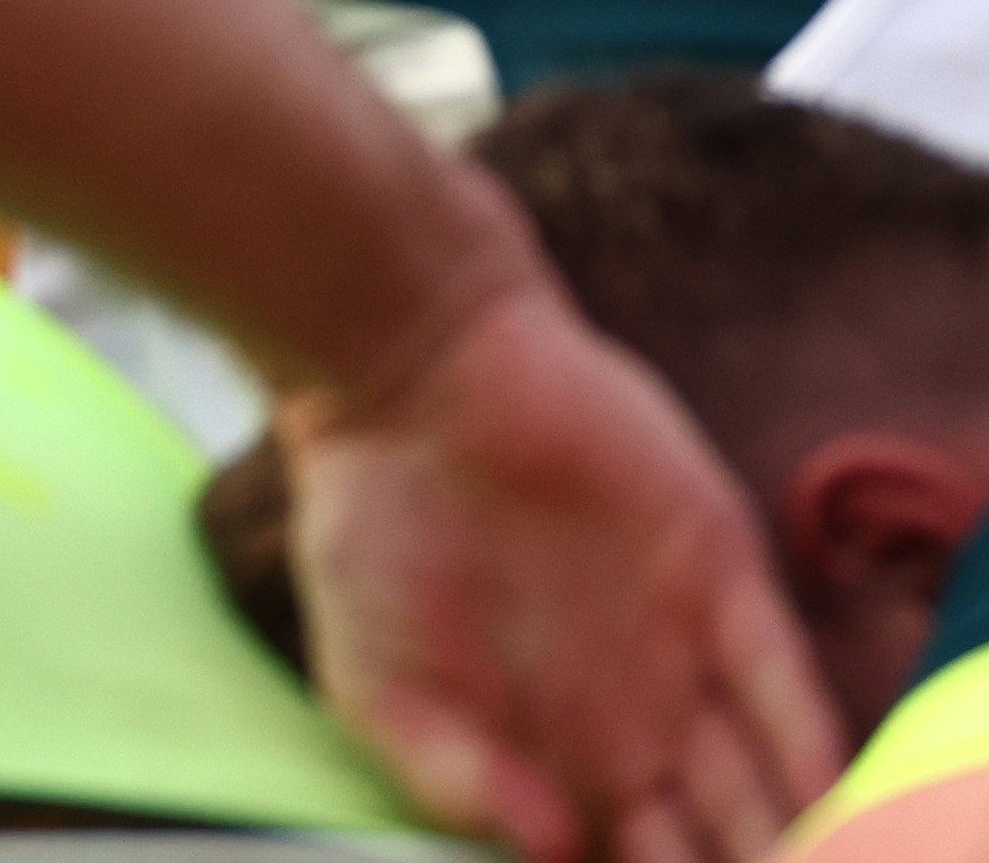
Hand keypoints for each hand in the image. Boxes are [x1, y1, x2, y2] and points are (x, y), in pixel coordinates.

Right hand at [281, 276, 842, 862]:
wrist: (408, 376)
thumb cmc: (368, 526)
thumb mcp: (370, 676)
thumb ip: (446, 773)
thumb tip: (545, 847)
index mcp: (546, 749)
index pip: (623, 857)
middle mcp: (626, 712)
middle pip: (712, 838)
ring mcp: (678, 647)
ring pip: (762, 778)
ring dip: (790, 836)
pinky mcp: (718, 575)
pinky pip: (782, 679)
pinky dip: (809, 745)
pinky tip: (823, 799)